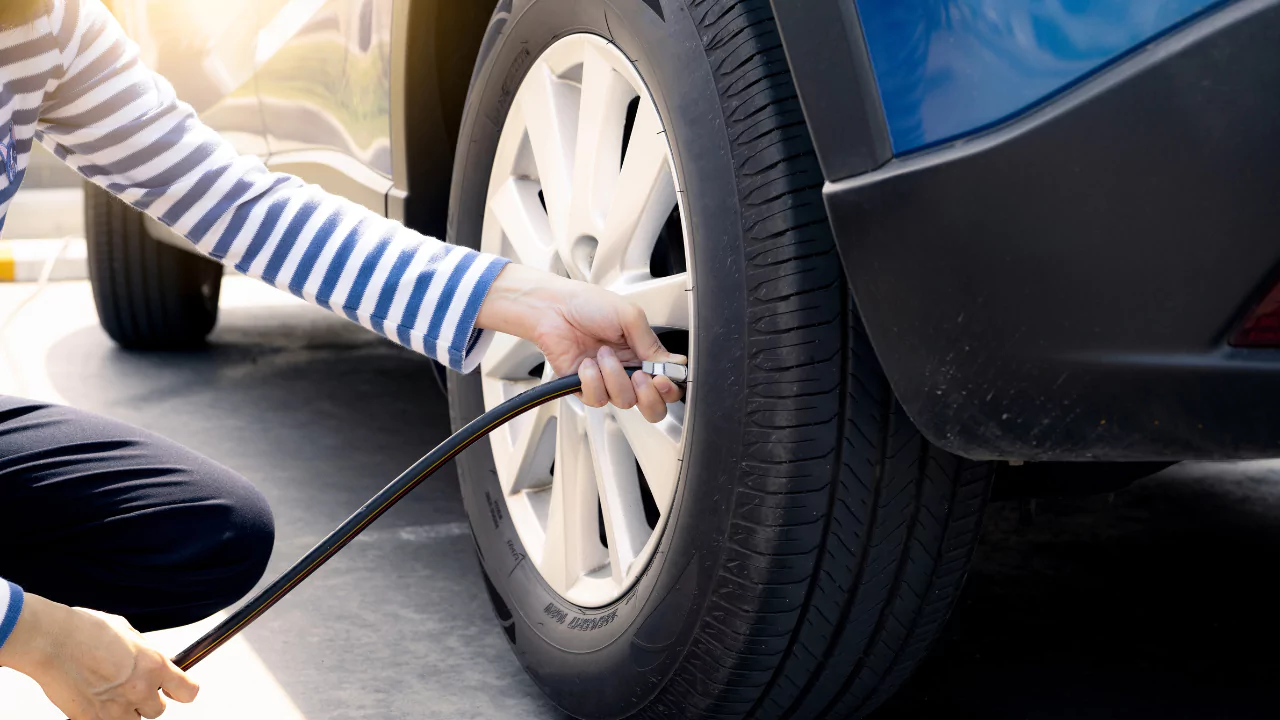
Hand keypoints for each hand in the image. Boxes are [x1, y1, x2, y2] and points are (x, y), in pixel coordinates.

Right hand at [0, 594, 198, 718]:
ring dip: (125, 712)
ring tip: (108, 693)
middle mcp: (140, 689)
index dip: (182, 691)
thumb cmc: (85, 630)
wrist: (50, 641)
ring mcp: (116, 709)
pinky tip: (91, 699)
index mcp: (154, 665)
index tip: (175, 691)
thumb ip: (145, 654)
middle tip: (129, 687)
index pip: (188, 692)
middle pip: (158, 711)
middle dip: (147, 701)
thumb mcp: (128, 633)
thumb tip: (153, 665)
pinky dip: (101, 717)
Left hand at [476, 264, 684, 421]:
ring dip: (614, 377)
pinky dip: (592, 380)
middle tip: (640, 377)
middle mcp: (628, 370)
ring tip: (602, 353)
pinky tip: (587, 364)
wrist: (552, 308)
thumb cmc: (587, 304)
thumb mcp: (629, 316)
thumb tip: (674, 364)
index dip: (669, 388)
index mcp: (643, 353)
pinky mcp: (585, 388)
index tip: (661, 377)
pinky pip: (597, 399)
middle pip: (652, 406)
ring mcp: (607, 381)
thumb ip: (652, 343)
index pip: (667, 383)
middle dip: (650, 398)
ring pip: (624, 401)